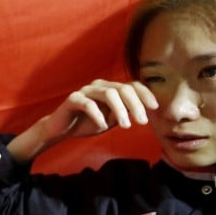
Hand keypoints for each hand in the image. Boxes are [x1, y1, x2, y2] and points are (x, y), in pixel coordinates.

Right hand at [42, 78, 157, 142]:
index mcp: (110, 89)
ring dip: (120, 110)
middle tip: (142, 121)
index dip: (145, 94)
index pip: (132, 86)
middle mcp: (99, 86)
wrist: (61, 129)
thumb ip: (123, 114)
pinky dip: (98, 115)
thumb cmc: (86, 123)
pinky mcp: (73, 99)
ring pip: (109, 94)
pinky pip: (88, 104)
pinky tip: (103, 126)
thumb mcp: (110, 120)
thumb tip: (141, 113)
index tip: (154, 108)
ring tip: (126, 126)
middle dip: (135, 104)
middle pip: (123, 88)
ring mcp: (86, 91)